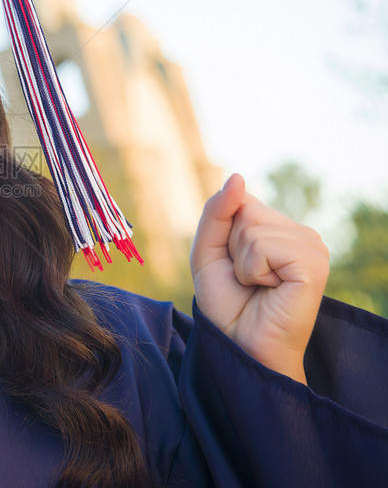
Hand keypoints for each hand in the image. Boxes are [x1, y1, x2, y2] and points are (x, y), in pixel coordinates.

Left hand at [190, 174, 329, 383]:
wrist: (240, 345)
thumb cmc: (226, 304)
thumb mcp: (208, 251)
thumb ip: (217, 212)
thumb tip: (238, 176)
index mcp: (279, 227)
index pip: (239, 200)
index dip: (222, 233)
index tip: (233, 264)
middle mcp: (300, 233)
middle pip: (245, 210)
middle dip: (230, 248)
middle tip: (245, 280)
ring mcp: (312, 246)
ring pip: (252, 226)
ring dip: (241, 262)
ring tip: (257, 286)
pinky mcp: (315, 263)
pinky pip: (263, 245)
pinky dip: (252, 270)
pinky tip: (269, 289)